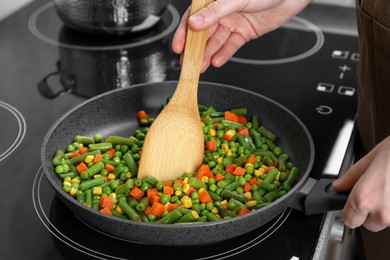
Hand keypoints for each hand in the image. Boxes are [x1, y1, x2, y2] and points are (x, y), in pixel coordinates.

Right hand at [172, 0, 311, 71]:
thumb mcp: (237, 0)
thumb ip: (215, 13)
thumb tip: (194, 23)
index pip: (194, 17)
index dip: (184, 33)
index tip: (178, 47)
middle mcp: (223, 11)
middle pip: (204, 33)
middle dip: (195, 49)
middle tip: (188, 63)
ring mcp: (233, 22)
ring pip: (217, 41)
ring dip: (208, 54)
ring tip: (201, 66)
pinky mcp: (244, 32)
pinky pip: (231, 45)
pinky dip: (224, 54)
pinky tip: (217, 61)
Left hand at [332, 136, 389, 231]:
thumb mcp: (371, 158)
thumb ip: (351, 176)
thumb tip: (339, 185)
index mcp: (364, 197)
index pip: (348, 220)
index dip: (349, 212)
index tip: (351, 206)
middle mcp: (382, 212)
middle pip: (369, 224)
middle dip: (369, 212)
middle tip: (375, 192)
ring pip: (387, 221)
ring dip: (387, 210)